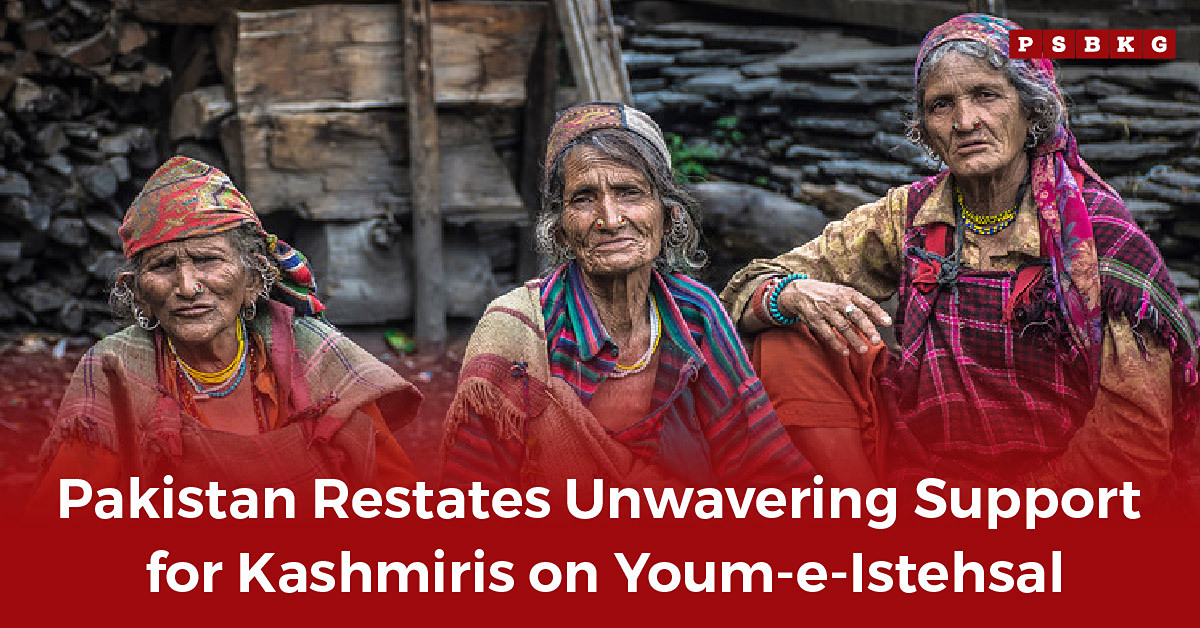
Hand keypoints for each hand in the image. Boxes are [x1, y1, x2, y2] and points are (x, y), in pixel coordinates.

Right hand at [777, 279, 891, 355]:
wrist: (799, 292)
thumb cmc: (827, 295)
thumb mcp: (845, 294)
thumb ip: (862, 306)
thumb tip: (882, 320)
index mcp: (848, 293)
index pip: (866, 303)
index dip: (877, 313)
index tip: (887, 323)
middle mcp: (838, 301)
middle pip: (855, 315)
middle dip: (867, 328)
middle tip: (876, 340)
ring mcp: (826, 311)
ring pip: (842, 326)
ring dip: (853, 339)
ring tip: (863, 350)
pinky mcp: (815, 321)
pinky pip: (827, 334)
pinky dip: (836, 343)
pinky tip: (845, 351)